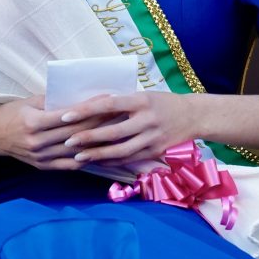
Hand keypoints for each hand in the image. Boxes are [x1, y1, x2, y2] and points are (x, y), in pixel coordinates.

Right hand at [0, 95, 118, 170]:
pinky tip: (101, 152)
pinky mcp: (43, 167)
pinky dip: (86, 159)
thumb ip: (52, 102)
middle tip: (119, 113)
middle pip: (76, 133)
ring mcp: (41, 157)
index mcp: (34, 123)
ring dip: (97, 141)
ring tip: (115, 132)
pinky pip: (70, 165)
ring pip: (76, 150)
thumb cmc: (11, 113)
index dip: (90, 108)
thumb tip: (80, 97)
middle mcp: (38, 142)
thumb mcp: (29, 102)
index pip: (69, 115)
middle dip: (99, 122)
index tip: (108, 100)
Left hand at [58, 91, 201, 164]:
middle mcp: (147, 119)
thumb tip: (89, 107)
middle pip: (113, 132)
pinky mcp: (155, 151)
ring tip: (78, 157)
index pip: (108, 104)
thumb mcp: (143, 95)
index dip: (86, 110)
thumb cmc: (161, 102)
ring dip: (97, 155)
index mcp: (141, 100)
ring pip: (120, 151)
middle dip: (88, 138)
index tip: (66, 115)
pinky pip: (129, 159)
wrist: (193, 116)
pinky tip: (97, 163)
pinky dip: (112, 162)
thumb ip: (120, 102)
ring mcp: (152, 137)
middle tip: (67, 142)